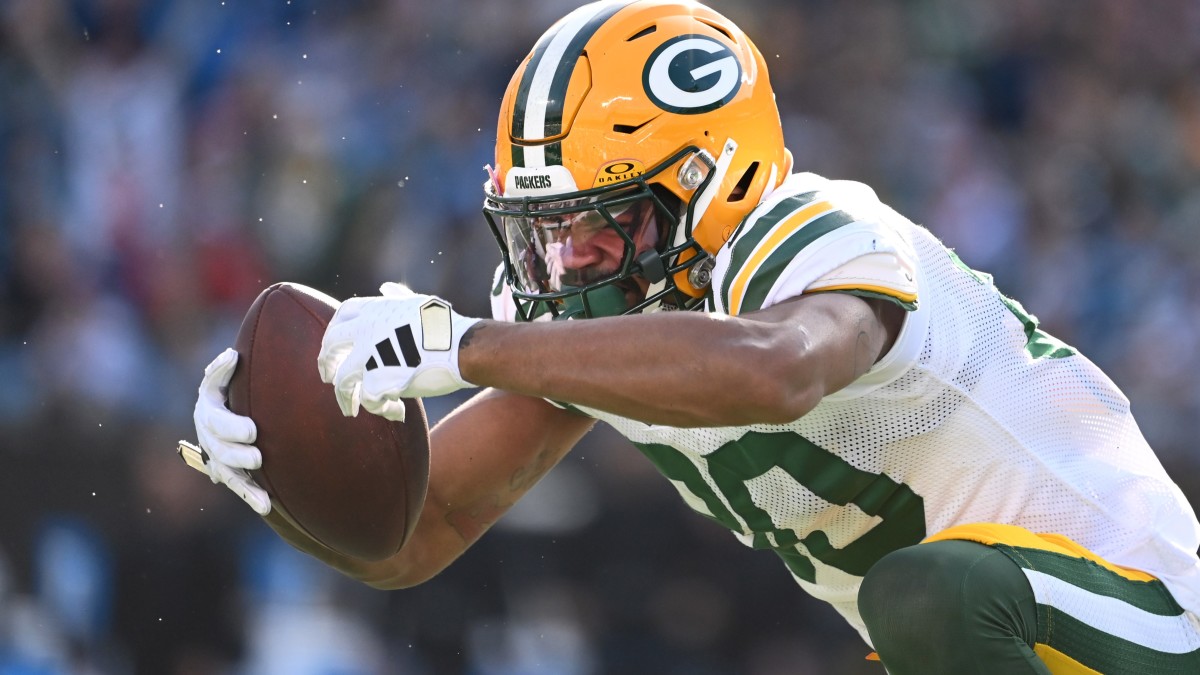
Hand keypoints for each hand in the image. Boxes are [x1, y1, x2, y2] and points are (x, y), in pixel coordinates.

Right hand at [185, 348, 270, 514]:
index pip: (216, 421)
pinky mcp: (230, 471)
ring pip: (227, 473)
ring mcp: (218, 457)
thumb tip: (231, 356)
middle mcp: (209, 437)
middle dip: (238, 455)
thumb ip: (221, 370)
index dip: (232, 427)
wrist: (228, 410)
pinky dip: (251, 496)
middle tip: (258, 457)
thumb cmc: (229, 387)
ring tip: (264, 498)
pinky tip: (266, 506)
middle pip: (219, 450)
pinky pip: (239, 485)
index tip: (253, 431)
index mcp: (208, 411)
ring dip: (245, 484)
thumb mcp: (220, 377)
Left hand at [318, 282, 481, 421]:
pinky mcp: (381, 380)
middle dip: (326, 365)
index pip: (340, 318)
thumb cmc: (446, 326)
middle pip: (330, 347)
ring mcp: (370, 355)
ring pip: (343, 382)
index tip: (333, 347)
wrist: (462, 347)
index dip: (332, 334)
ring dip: (345, 398)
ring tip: (351, 409)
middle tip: (329, 378)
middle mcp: (365, 330)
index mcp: (374, 310)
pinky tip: (395, 412)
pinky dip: (380, 409)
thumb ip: (397, 298)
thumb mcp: (418, 303)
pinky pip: (369, 400)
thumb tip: (386, 288)